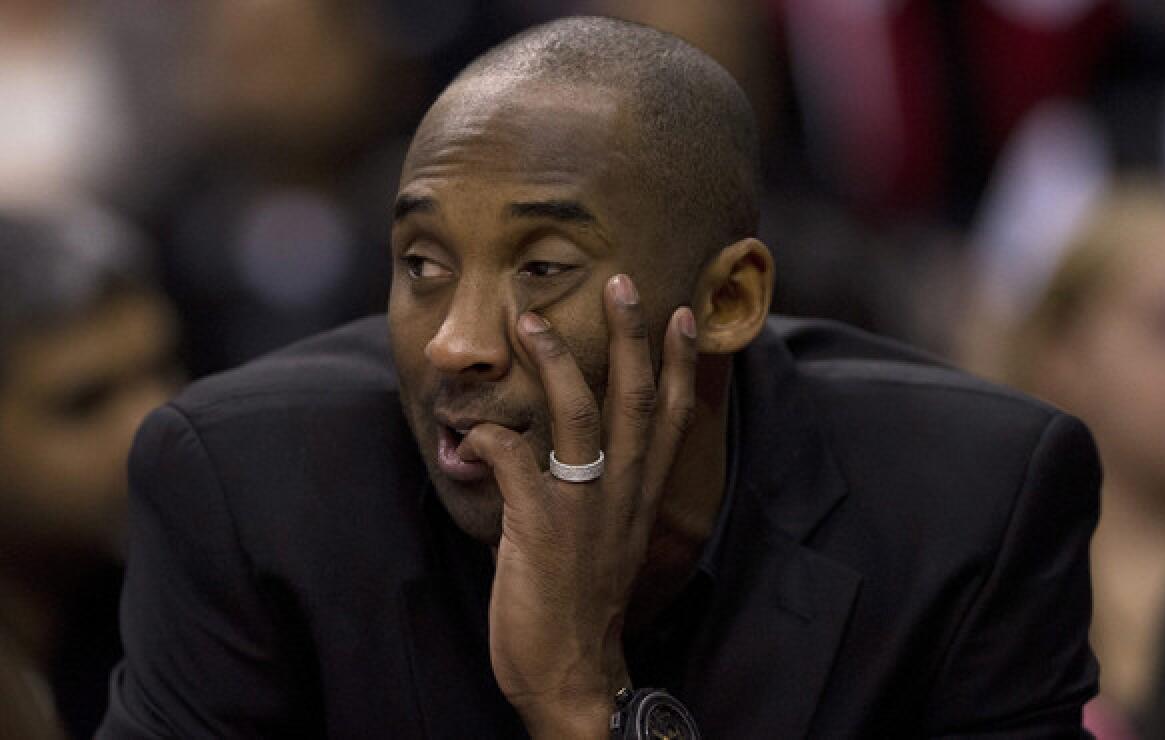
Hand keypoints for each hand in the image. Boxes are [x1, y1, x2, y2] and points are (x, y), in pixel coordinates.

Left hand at [461, 274, 697, 737]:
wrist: (571, 676)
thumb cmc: (577, 606)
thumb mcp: (599, 543)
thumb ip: (580, 493)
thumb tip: (528, 449)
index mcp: (641, 497)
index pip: (673, 418)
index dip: (680, 364)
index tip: (682, 314)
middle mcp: (623, 495)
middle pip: (637, 401)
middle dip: (632, 337)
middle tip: (625, 281)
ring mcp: (585, 509)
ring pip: (583, 418)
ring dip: (559, 363)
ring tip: (533, 319)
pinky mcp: (543, 527)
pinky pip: (516, 462)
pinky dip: (491, 437)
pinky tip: (470, 427)